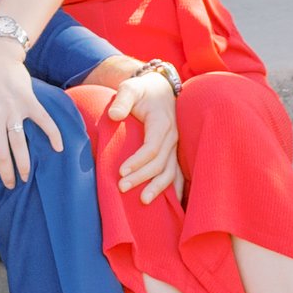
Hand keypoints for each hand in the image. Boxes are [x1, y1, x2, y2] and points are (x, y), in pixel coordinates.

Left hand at [0, 28, 64, 185]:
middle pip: (2, 154)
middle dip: (7, 174)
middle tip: (12, 184)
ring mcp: (13, 108)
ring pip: (20, 144)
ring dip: (25, 165)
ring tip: (26, 177)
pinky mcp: (29, 100)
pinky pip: (44, 120)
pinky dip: (53, 134)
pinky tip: (58, 148)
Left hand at [107, 64, 182, 205]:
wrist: (160, 88)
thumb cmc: (142, 90)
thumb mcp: (130, 87)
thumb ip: (122, 100)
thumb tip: (114, 116)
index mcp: (162, 123)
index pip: (152, 147)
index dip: (138, 161)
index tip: (120, 172)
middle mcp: (173, 136)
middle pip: (160, 163)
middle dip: (142, 178)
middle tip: (122, 188)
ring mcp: (176, 146)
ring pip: (171, 171)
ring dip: (158, 188)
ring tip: (144, 201)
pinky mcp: (175, 152)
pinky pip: (178, 173)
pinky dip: (176, 189)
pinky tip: (171, 205)